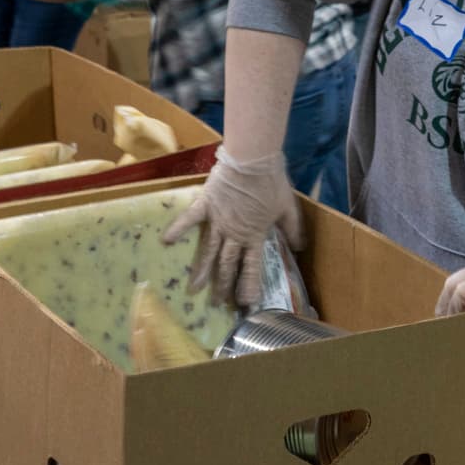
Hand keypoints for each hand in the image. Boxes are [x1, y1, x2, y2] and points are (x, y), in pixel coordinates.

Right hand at [163, 146, 299, 307]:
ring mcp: (218, 221)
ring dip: (202, 271)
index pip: (251, 266)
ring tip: (194, 289)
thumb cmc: (272, 182)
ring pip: (209, 251)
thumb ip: (293, 229)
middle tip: (217, 303)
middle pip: (227, 264)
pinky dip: (178, 229)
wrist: (253, 160)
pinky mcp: (206, 205)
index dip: (249, 285)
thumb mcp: (288, 207)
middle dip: (223, 285)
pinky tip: (166, 241)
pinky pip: (189, 219)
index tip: (245, 303)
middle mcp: (234, 233)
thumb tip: (299, 248)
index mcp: (254, 235)